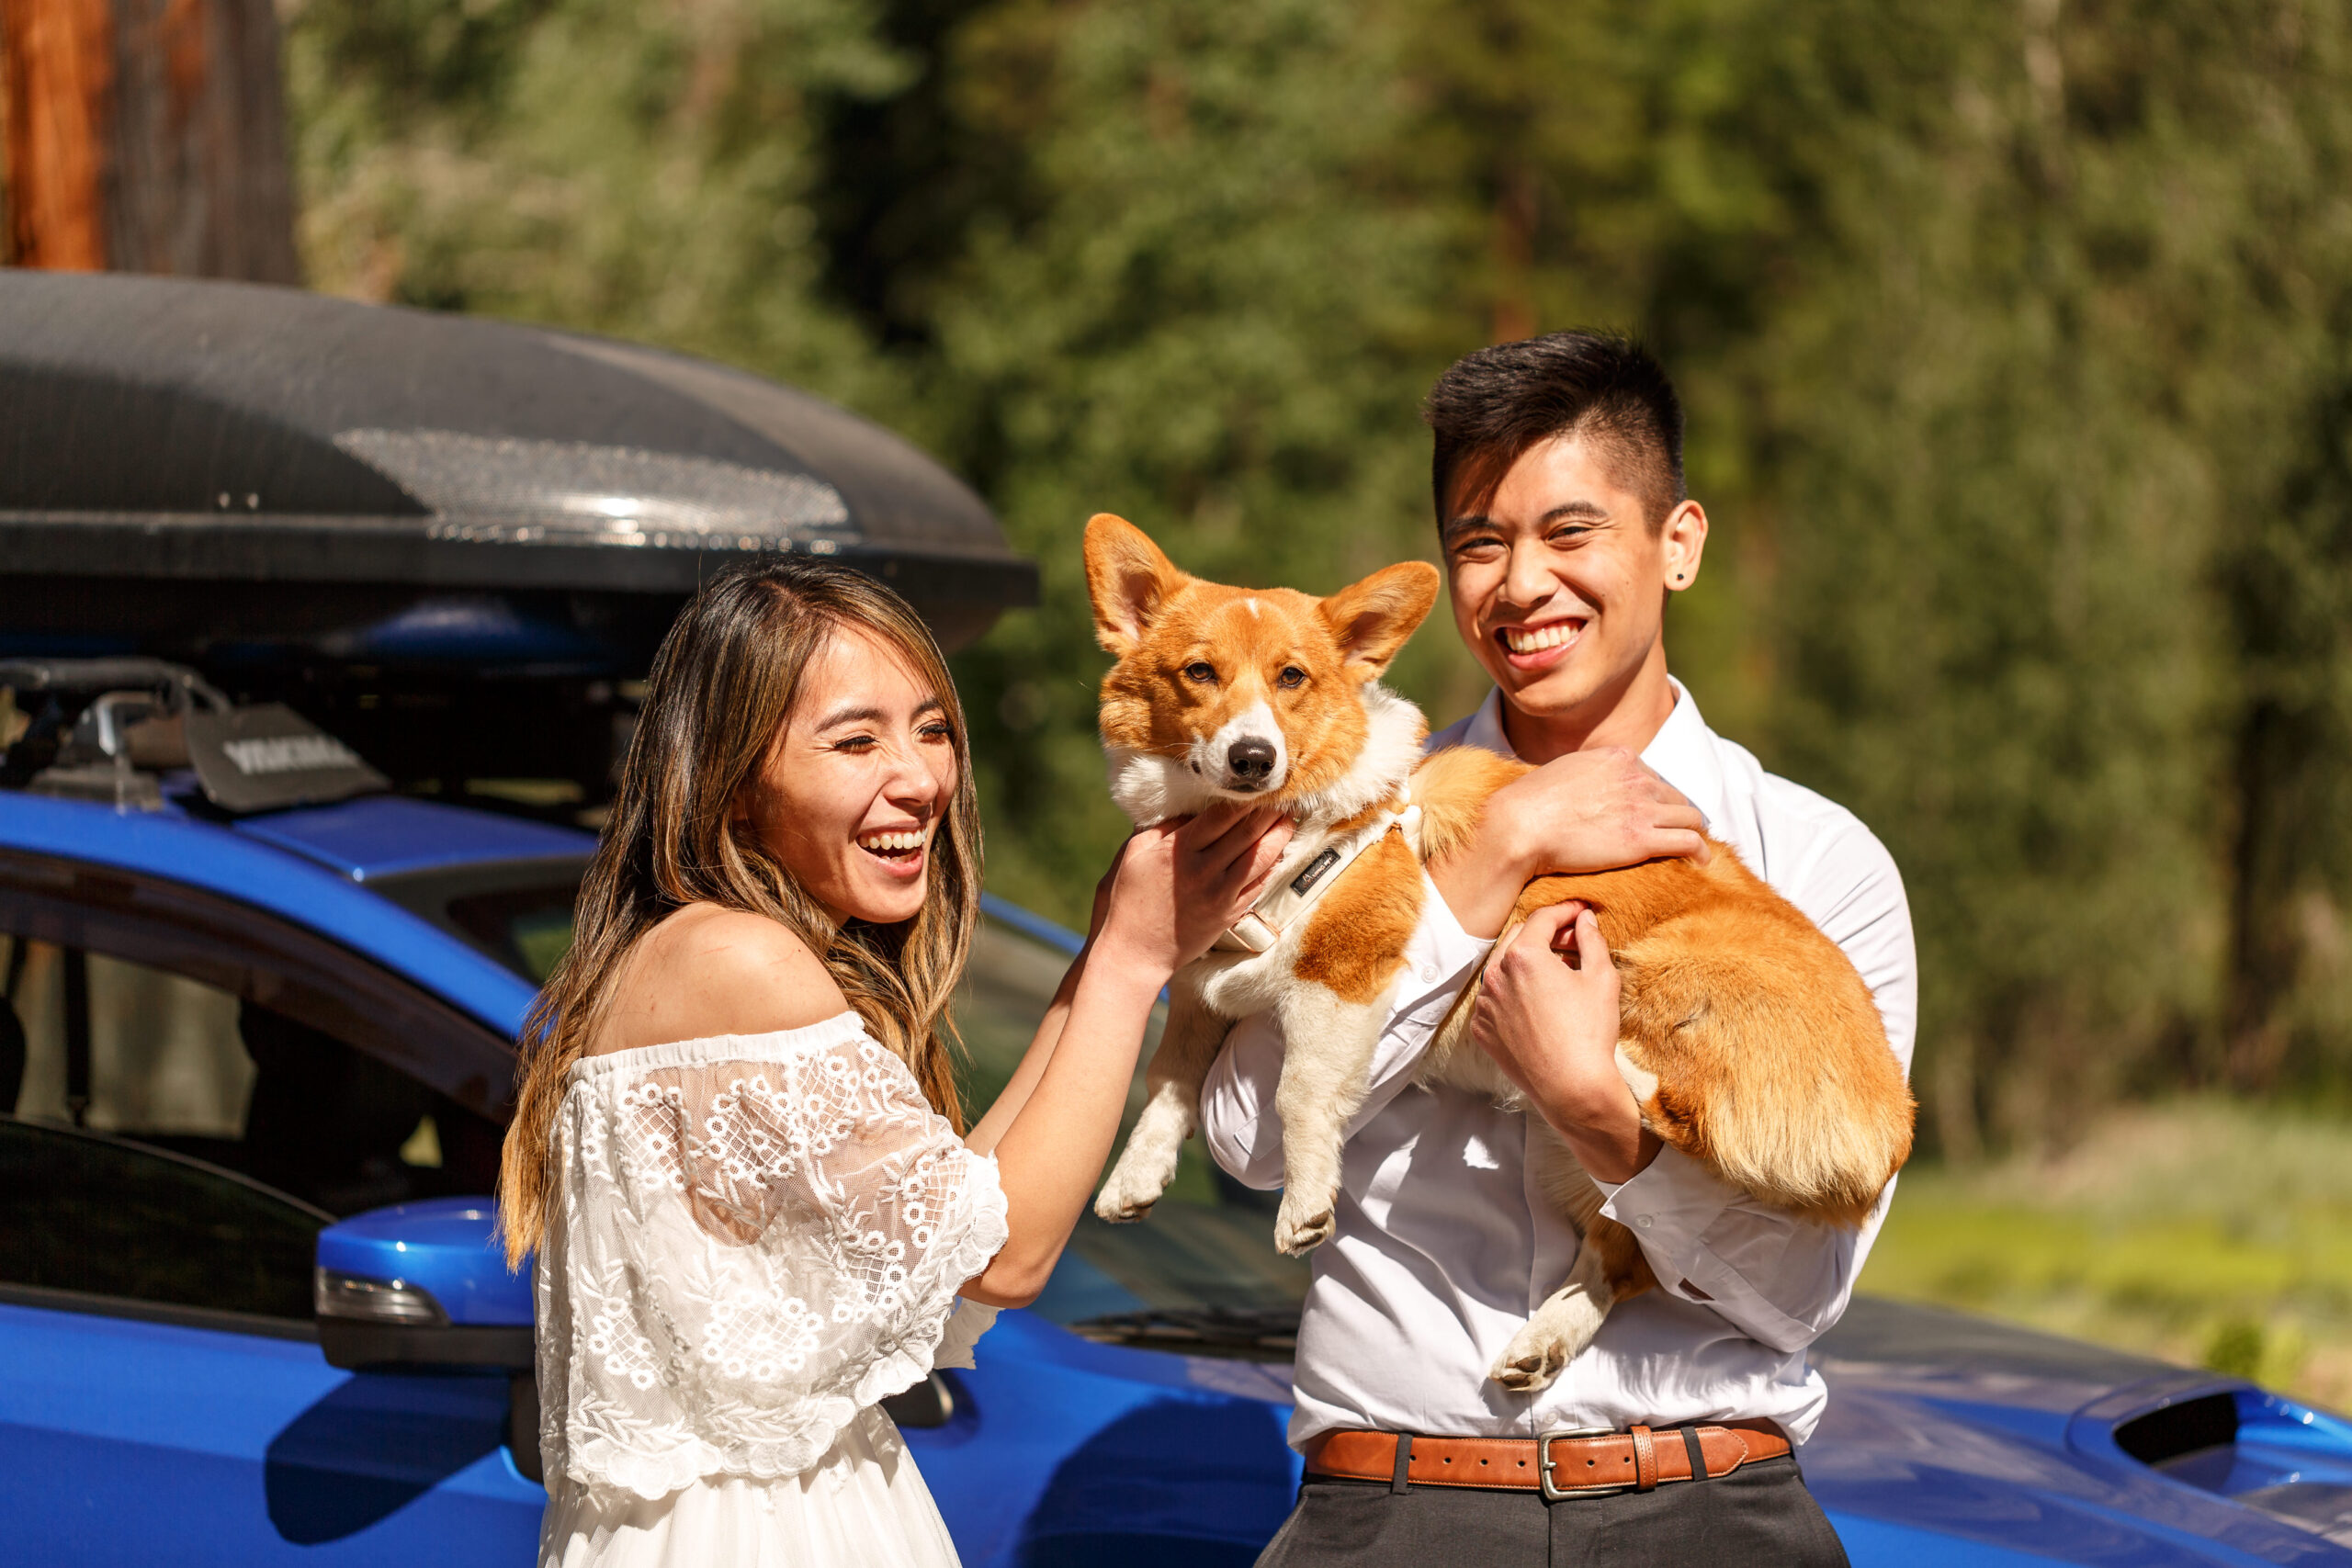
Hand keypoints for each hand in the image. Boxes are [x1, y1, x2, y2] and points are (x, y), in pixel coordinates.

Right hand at [1095, 804, 1295, 979]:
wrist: (1134, 953)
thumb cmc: (1127, 901)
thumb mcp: (1133, 854)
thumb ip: (1162, 828)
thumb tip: (1186, 807)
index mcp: (1179, 850)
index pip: (1222, 816)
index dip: (1244, 798)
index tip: (1257, 786)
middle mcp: (1204, 870)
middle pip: (1248, 833)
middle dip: (1270, 812)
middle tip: (1284, 796)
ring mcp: (1220, 894)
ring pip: (1261, 858)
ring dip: (1279, 836)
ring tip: (1289, 820)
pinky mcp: (1229, 914)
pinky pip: (1259, 885)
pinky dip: (1273, 866)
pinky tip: (1279, 853)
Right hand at [1431, 747, 1706, 938]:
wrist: (1520, 824)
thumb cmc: (1531, 802)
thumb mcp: (1564, 770)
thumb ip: (1586, 773)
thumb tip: (1584, 784)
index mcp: (1618, 757)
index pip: (1653, 776)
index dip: (1654, 797)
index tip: (1652, 814)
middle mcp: (1636, 777)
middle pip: (1674, 795)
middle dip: (1676, 814)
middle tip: (1673, 834)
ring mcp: (1641, 807)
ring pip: (1690, 817)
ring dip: (1692, 831)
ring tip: (1691, 849)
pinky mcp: (1642, 839)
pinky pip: (1689, 842)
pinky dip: (1700, 852)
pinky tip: (1701, 862)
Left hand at [1470, 902, 1655, 1182]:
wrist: (1571, 1087)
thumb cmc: (1589, 1031)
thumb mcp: (1601, 978)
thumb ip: (1591, 939)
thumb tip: (1584, 919)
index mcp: (1523, 956)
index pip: (1543, 919)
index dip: (1565, 911)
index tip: (1580, 912)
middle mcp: (1495, 975)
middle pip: (1519, 939)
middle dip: (1545, 934)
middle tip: (1572, 940)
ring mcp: (1485, 1003)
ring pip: (1504, 969)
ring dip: (1527, 963)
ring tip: (1557, 973)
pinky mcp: (1482, 1028)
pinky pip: (1496, 999)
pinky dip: (1514, 993)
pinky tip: (1538, 1003)